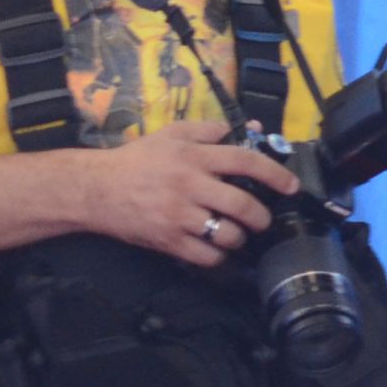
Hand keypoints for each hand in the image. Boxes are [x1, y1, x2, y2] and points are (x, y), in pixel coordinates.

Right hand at [76, 120, 296, 266]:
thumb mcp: (172, 134)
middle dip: (261, 216)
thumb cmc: (137, 159)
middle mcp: (189, 185)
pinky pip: (207, 257)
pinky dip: (218, 255)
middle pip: (242, 204)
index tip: (290, 186)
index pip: (245, 161)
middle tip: (262, 218)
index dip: (274, 174)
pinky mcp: (168, 241)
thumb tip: (251, 129)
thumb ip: (210, 130)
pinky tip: (215, 247)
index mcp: (193, 156)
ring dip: (240, 237)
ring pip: (227, 234)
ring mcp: (179, 216)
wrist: (96, 189)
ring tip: (237, 233)